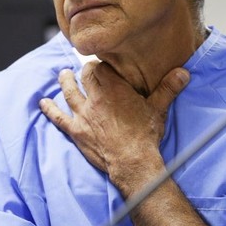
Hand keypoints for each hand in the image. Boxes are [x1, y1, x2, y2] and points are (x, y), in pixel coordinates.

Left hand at [39, 62, 188, 192]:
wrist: (132, 161)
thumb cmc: (145, 136)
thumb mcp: (159, 109)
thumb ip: (168, 88)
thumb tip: (183, 72)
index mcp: (115, 88)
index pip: (103, 67)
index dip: (103, 64)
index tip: (105, 63)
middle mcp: (96, 98)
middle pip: (85, 76)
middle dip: (86, 71)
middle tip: (87, 68)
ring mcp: (83, 115)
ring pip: (69, 91)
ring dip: (65, 81)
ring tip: (63, 74)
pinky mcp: (76, 131)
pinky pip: (58, 117)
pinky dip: (49, 109)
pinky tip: (43, 103)